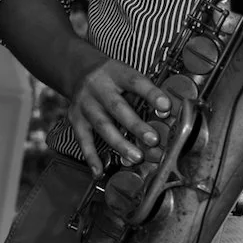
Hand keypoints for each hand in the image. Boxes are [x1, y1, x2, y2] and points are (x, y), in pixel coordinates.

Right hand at [67, 56, 171, 176]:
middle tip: (153, 140)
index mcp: (116, 73)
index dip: (151, 94)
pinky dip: (91, 157)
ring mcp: (85, 104)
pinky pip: (83, 140)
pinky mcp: (75, 119)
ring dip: (120, 143)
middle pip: (117, 107)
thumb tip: (167, 112)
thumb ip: (145, 93)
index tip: (166, 106)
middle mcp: (98, 87)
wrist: (79, 72)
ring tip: (136, 157)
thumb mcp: (127, 75)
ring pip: (102, 125)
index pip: (135, 82)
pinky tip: (100, 171)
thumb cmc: (112, 78)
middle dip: (136, 125)